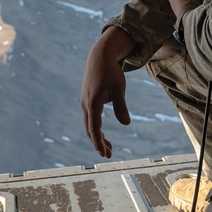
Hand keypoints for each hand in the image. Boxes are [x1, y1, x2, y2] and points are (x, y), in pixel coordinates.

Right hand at [80, 26, 135, 157]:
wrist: (100, 56)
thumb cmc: (110, 72)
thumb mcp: (118, 88)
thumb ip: (121, 106)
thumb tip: (126, 124)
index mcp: (93, 103)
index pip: (94, 128)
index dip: (98, 142)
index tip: (104, 154)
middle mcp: (86, 105)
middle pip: (90, 129)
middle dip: (98, 143)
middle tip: (109, 155)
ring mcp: (85, 102)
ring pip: (89, 124)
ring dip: (97, 136)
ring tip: (109, 147)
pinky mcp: (87, 100)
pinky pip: (90, 118)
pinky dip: (96, 128)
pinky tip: (103, 132)